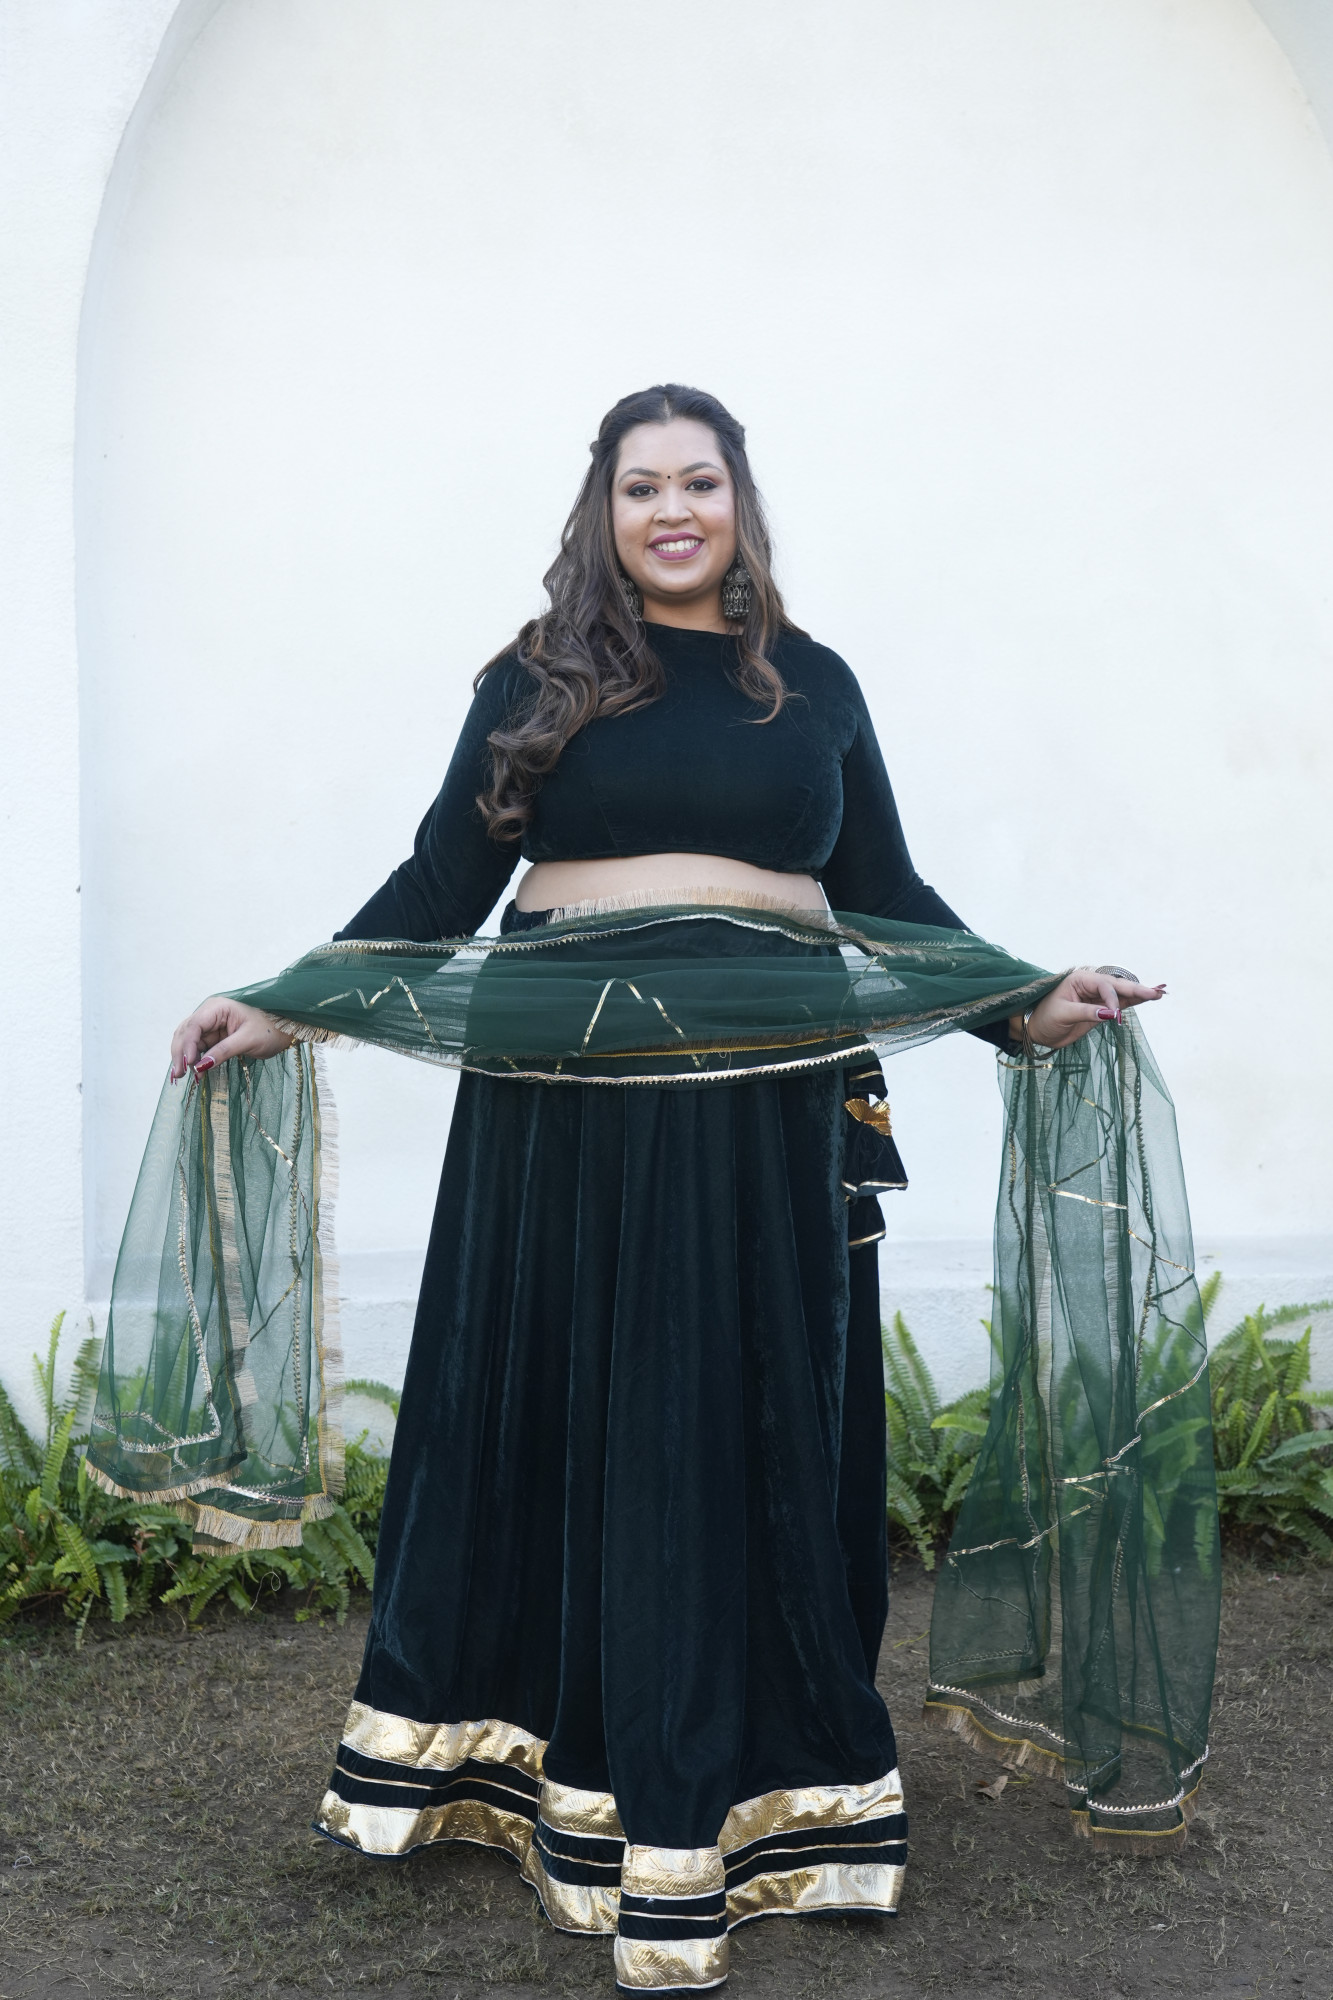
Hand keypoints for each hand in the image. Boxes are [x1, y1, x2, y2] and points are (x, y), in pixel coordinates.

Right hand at [169, 997, 294, 1082]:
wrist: (284, 1031)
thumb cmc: (270, 1029)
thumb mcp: (248, 1040)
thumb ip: (223, 1051)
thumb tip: (200, 1065)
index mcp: (217, 1007)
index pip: (194, 1025)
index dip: (187, 1045)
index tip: (187, 1064)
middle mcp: (210, 1014)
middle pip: (186, 1033)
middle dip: (181, 1053)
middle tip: (178, 1074)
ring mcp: (211, 1026)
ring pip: (188, 1041)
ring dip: (185, 1058)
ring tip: (182, 1076)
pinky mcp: (214, 1037)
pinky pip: (198, 1048)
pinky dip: (195, 1060)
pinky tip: (194, 1073)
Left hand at [1020, 969, 1165, 1051]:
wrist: (1039, 1031)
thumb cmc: (1046, 1019)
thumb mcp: (1063, 1014)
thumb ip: (1087, 1012)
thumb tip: (1110, 1014)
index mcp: (1080, 980)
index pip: (1104, 986)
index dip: (1112, 1000)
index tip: (1113, 1016)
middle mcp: (1091, 985)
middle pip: (1117, 986)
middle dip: (1137, 989)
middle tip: (1156, 993)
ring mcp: (1097, 996)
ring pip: (1122, 994)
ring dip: (1139, 994)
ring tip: (1159, 993)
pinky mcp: (1101, 1009)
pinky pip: (1121, 1004)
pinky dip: (1134, 1002)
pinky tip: (1149, 998)